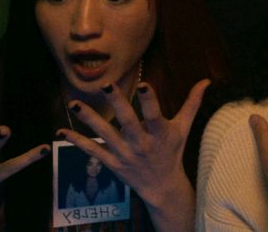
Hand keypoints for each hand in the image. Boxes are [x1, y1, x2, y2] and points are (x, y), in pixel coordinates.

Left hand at [57, 80, 210, 231]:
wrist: (162, 186)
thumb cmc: (173, 152)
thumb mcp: (184, 128)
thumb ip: (192, 103)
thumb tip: (205, 81)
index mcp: (160, 133)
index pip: (155, 115)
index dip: (149, 100)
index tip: (142, 84)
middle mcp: (142, 144)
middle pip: (128, 122)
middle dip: (117, 104)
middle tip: (105, 85)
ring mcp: (125, 154)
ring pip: (105, 136)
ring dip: (90, 120)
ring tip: (75, 104)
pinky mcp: (112, 163)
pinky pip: (92, 151)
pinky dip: (77, 142)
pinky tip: (62, 131)